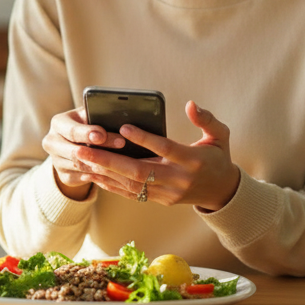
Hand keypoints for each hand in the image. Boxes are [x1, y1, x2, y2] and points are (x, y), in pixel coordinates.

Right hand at [42, 106, 128, 200]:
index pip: (72, 130)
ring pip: (80, 166)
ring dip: (102, 164)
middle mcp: (52, 142)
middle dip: (99, 149)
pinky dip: (99, 175)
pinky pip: (83, 178)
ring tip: (123, 158)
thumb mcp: (91, 115)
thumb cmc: (89, 123)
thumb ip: (99, 114)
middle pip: (75, 151)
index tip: (102, 134)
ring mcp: (56, 161)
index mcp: (58, 123)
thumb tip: (119, 116)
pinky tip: (114, 169)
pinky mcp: (63, 176)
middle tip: (121, 144)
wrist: (77, 142)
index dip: (87, 133)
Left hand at [74, 101, 240, 211]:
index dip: (144, 139)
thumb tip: (191, 104)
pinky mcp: (161, 201)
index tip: (123, 128)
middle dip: (109, 160)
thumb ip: (207, 119)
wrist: (222, 192)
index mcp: (193, 161)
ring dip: (104, 173)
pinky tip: (94, 175)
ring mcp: (168, 193)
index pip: (165, 149)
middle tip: (83, 149)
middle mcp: (178, 180)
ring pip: (131, 185)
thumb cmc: (218, 157)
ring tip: (82, 160)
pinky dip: (112, 185)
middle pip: (139, 171)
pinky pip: (132, 194)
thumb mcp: (221, 135)